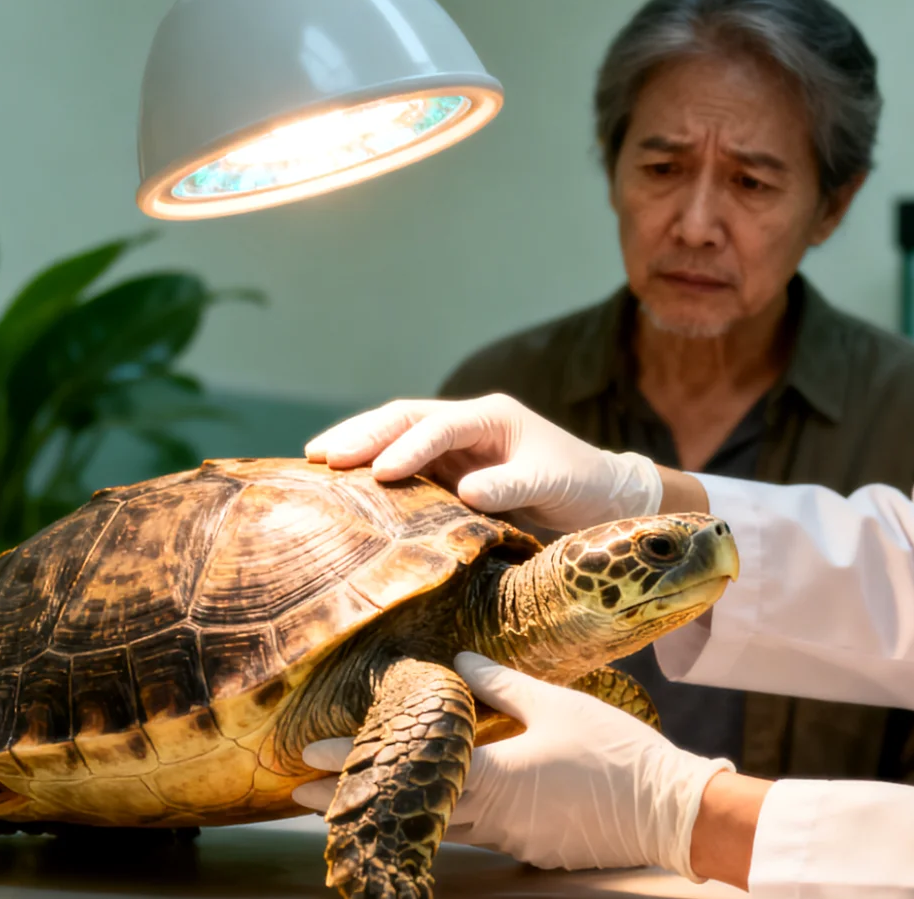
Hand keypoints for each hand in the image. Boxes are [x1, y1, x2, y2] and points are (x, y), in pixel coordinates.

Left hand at [292, 652, 732, 879]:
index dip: (353, 764)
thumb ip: (501, 685)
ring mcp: (509, 840)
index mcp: (492, 776)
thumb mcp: (557, 704)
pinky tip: (439, 801)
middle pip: (409, 806)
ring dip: (398, 806)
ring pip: (440, 821)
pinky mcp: (530, 850)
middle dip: (354, 797)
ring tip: (356, 794)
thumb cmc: (616, 753)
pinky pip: (478, 831)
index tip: (305, 761)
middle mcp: (491, 816)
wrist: (669, 812)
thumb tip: (453, 662)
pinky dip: (450, 815)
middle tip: (295, 794)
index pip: (408, 768)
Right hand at [304, 394, 661, 530]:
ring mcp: (455, 446)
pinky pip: (403, 466)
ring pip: (396, 437)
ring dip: (358, 447)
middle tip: (320, 456)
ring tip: (315, 461)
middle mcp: (467, 424)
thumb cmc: (580, 484)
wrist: (598, 497)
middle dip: (363, 435)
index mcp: (491, 416)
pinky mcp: (448, 471)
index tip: (381, 472)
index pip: (439, 426)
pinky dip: (372, 470)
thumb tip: (465, 492)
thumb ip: (511, 486)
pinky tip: (342, 483)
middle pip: (404, 419)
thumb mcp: (551, 482)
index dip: (408, 447)